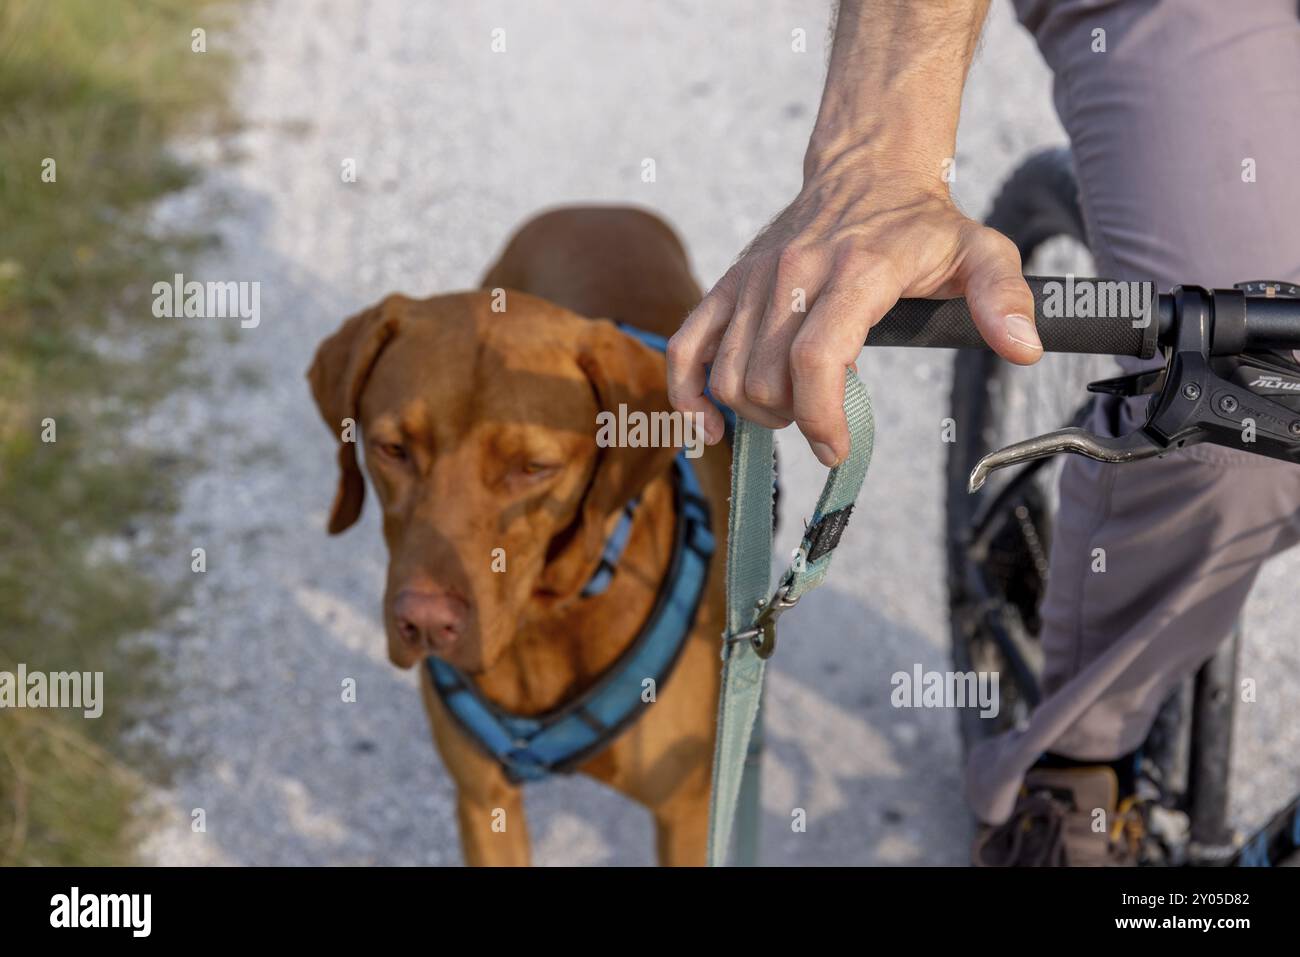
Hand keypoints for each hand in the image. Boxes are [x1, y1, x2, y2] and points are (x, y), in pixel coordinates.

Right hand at [667, 158, 1039, 466]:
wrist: (866, 168)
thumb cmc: (922, 223)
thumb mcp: (982, 250)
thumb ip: (1005, 297)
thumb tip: (1023, 349)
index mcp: (854, 271)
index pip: (816, 359)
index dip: (821, 418)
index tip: (836, 447)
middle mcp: (793, 274)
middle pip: (768, 379)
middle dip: (795, 420)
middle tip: (824, 420)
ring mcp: (753, 279)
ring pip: (728, 374)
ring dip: (754, 411)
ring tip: (790, 408)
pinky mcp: (727, 284)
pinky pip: (685, 347)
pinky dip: (689, 394)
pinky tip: (710, 424)